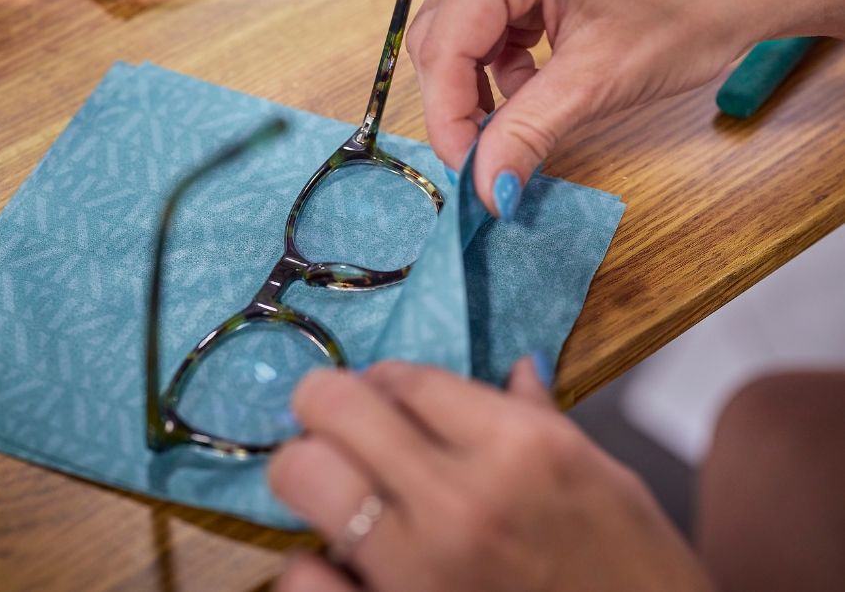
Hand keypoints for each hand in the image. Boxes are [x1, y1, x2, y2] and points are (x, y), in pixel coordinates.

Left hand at [268, 359, 714, 591]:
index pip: (409, 378)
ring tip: (332, 482)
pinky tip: (335, 563)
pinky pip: (303, 581)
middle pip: (338, 406)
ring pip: (304, 476)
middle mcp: (462, 500)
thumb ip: (543, 418)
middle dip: (323, 400)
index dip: (384, 378)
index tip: (381, 391)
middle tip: (333, 418)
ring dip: (307, 469)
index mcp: (521, 447)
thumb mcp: (604, 479)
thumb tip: (518, 367)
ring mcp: (421, 571)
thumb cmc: (634, 571)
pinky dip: (308, 566)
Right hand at [406, 0, 844, 216]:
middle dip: (459, 103)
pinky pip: (493, 26)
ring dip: (479, 88)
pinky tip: (534, 91)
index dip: (448, 115)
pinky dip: (503, 69)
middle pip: (443, 35)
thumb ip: (528, 132)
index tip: (468, 173)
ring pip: (463, 34)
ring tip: (513, 127)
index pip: (445, 40)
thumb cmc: (695, 4)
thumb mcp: (600, 79)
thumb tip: (487, 189)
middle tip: (484, 159)